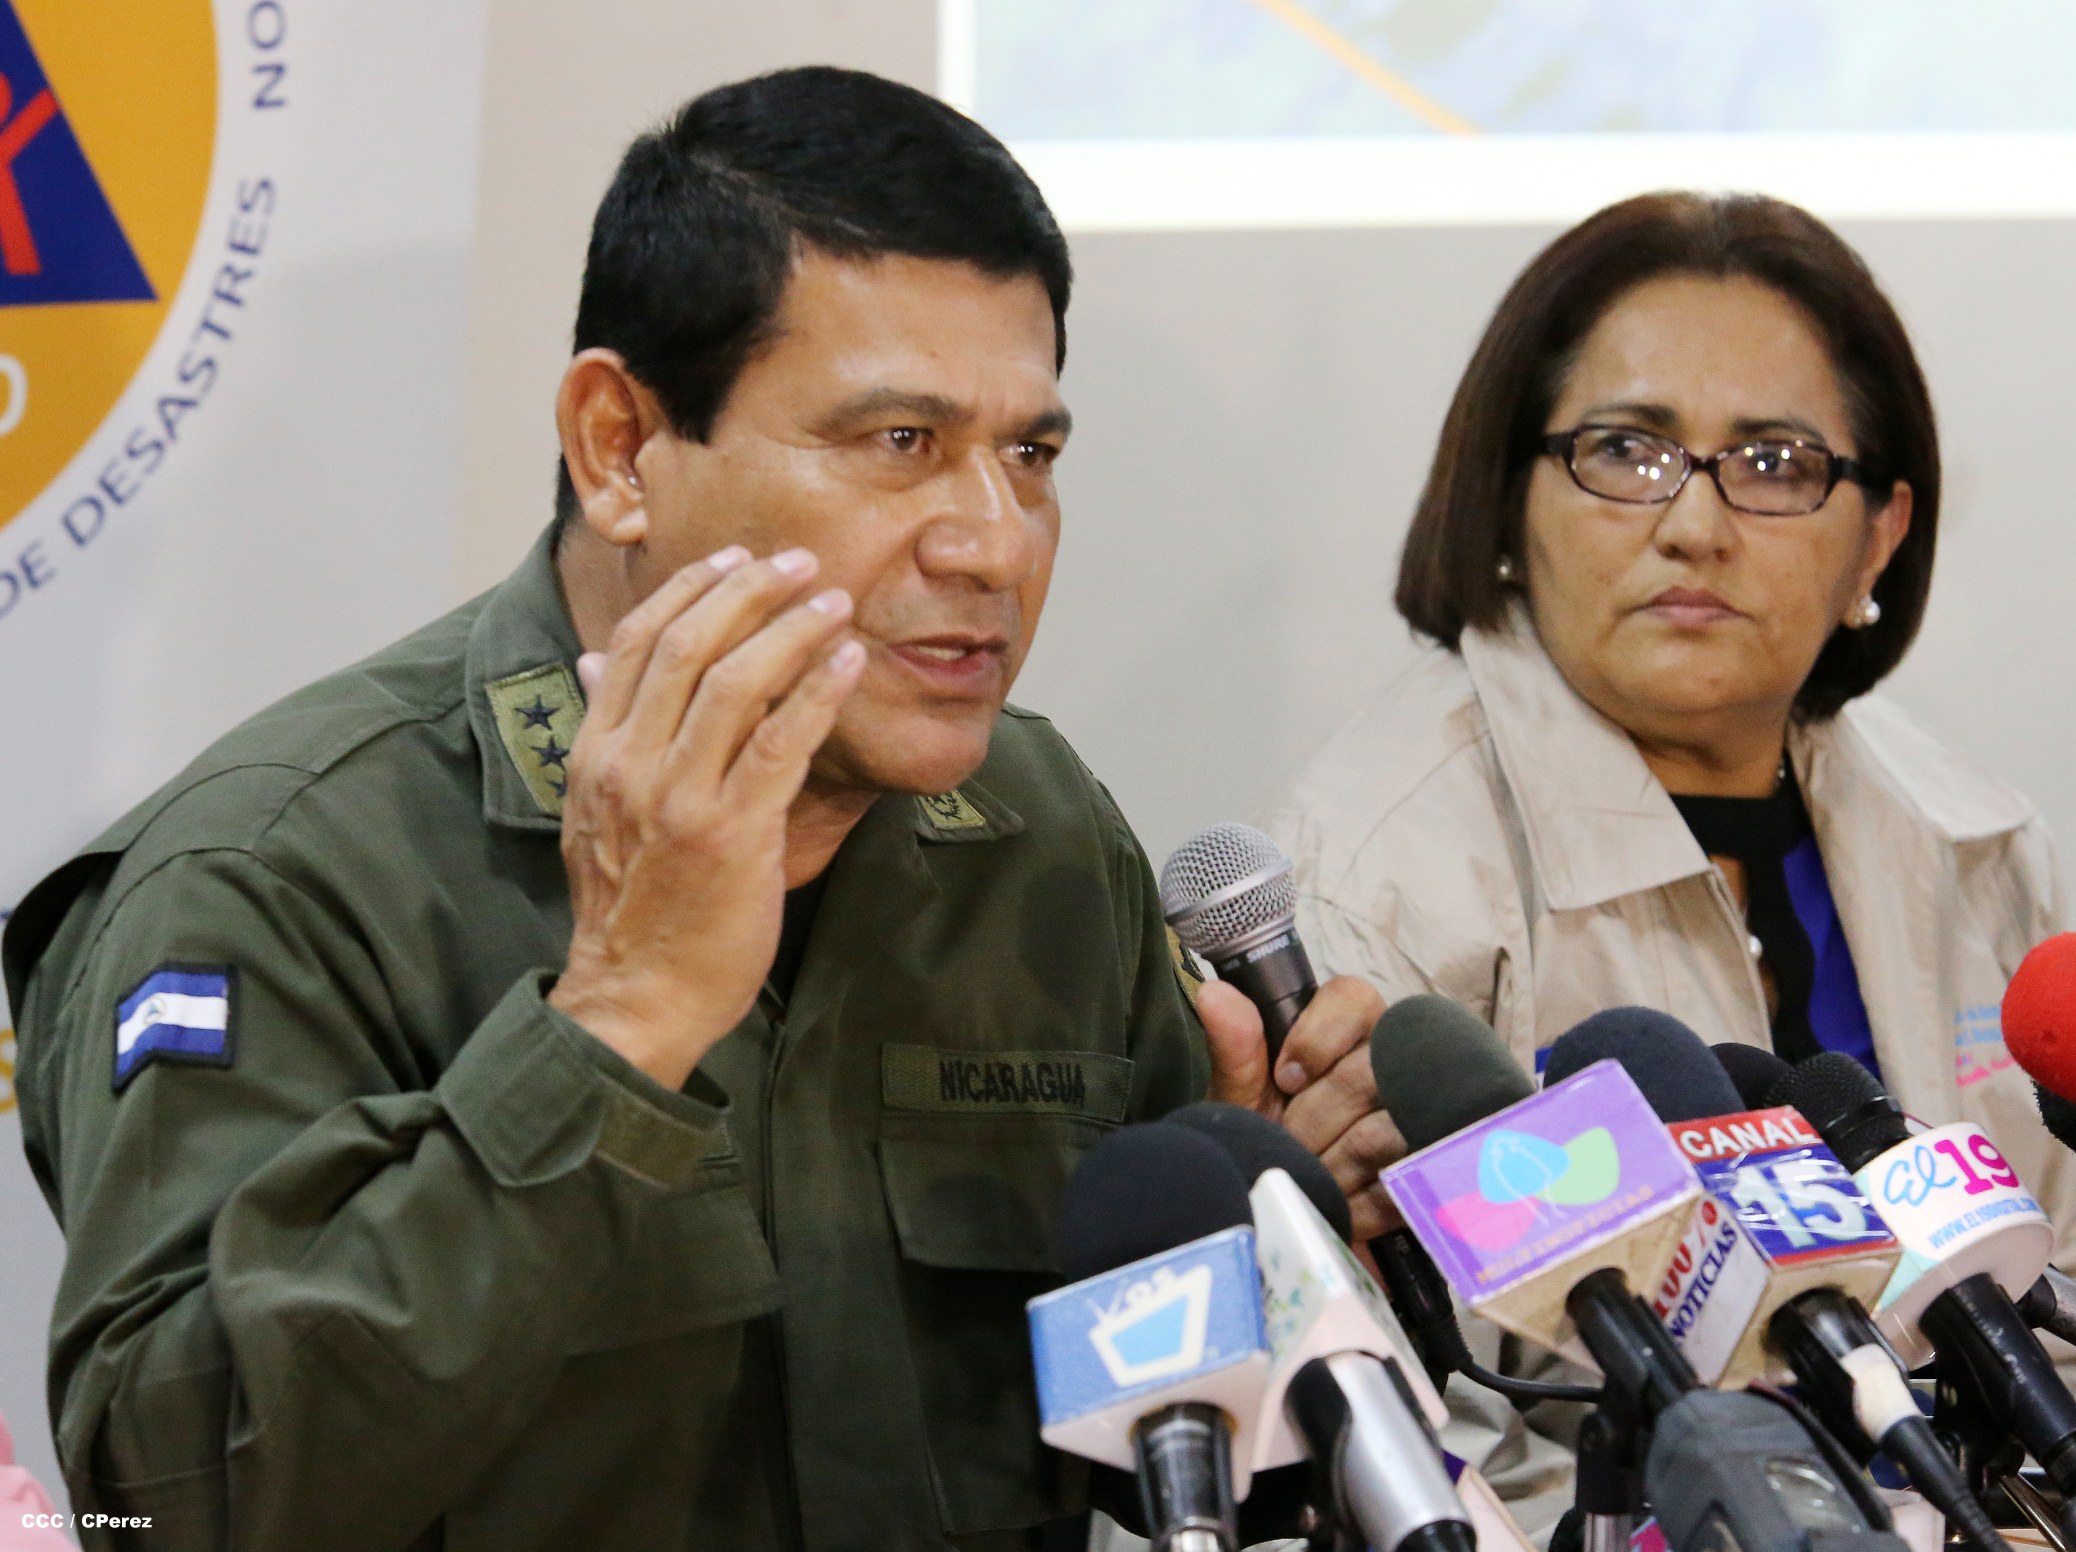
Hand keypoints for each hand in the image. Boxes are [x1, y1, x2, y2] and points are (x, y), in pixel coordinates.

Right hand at [550, 546, 864, 1088]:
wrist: (637, 997)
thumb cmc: (630, 907)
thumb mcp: (593, 812)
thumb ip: (602, 731)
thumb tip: (592, 661)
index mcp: (596, 753)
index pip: (634, 642)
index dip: (688, 589)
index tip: (734, 559)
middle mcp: (631, 764)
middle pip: (689, 645)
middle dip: (749, 591)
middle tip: (797, 561)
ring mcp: (681, 797)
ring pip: (737, 682)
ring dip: (792, 629)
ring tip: (833, 601)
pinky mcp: (733, 832)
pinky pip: (783, 742)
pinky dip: (819, 691)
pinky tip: (848, 662)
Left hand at [1199, 976, 1406, 1240]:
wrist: (1284, 1208)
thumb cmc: (1264, 1137)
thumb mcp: (1242, 1097)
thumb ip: (1236, 1048)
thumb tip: (1215, 993)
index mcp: (1350, 1025)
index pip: (1353, 998)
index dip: (1316, 1040)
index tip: (1284, 1081)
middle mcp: (1396, 1058)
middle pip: (1367, 1072)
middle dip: (1313, 1119)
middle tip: (1289, 1143)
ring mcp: (1424, 1112)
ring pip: (1384, 1131)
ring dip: (1333, 1166)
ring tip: (1310, 1175)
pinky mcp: (1436, 1169)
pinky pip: (1402, 1184)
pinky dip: (1359, 1204)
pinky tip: (1338, 1204)